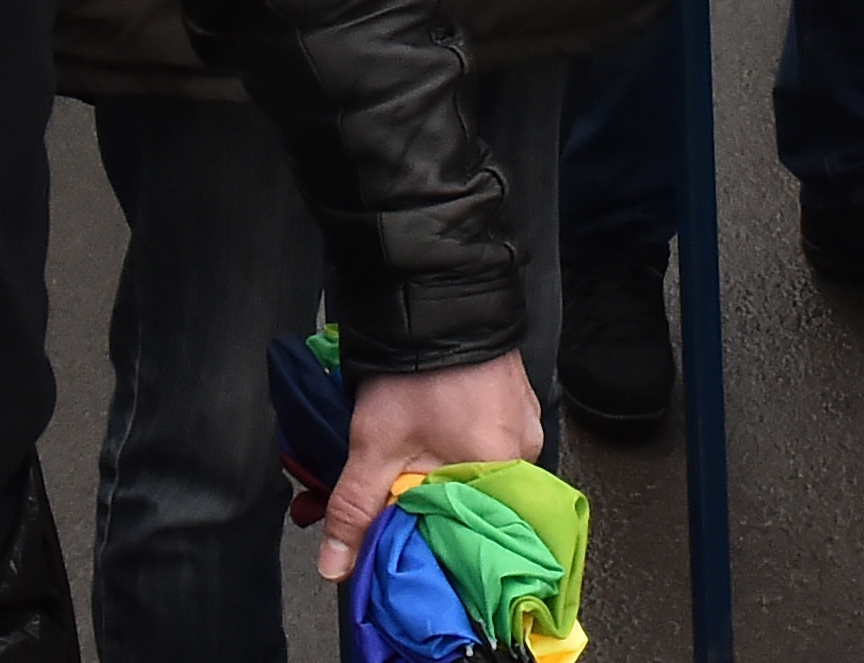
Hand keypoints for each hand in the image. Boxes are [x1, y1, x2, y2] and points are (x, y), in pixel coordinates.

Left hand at [313, 351, 542, 580]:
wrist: (435, 297)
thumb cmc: (415, 370)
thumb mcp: (376, 445)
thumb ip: (357, 509)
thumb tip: (337, 566)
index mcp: (502, 468)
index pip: (474, 532)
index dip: (436, 541)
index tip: (407, 545)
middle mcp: (526, 449)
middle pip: (479, 502)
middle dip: (438, 508)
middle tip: (401, 497)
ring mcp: (526, 422)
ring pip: (483, 472)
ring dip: (449, 476)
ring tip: (415, 465)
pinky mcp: (517, 402)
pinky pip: (492, 444)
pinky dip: (462, 449)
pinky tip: (435, 438)